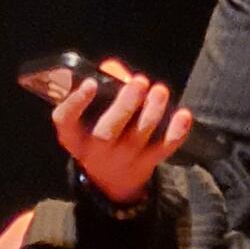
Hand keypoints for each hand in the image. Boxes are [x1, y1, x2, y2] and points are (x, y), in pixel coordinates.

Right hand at [54, 59, 193, 206]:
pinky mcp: (145, 164)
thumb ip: (100, 89)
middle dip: (125, 105)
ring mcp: (122, 159)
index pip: (65, 119)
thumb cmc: (97, 132)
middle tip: (140, 81)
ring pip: (137, 138)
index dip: (76, 102)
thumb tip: (114, 69)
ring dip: (151, 113)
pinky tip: (183, 115)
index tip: (91, 83)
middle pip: (106, 132)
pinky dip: (176, 133)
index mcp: (73, 135)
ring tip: (160, 91)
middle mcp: (95, 150)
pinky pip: (162, 149)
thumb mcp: (86, 117)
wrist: (111, 179)